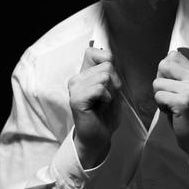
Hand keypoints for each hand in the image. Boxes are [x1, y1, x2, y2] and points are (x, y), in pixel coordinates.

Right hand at [68, 46, 121, 167]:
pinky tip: (99, 109)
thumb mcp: (112, 87)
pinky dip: (106, 100)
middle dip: (114, 84)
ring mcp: (74, 88)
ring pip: (105, 76)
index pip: (94, 51)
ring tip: (102, 104)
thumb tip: (107, 53)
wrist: (99, 136)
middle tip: (105, 99)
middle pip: (107, 65)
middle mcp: (76, 78)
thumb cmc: (106, 113)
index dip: (108, 61)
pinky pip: (100, 89)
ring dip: (111, 93)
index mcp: (83, 73)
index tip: (108, 82)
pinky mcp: (76, 99)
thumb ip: (109, 70)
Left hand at [153, 51, 188, 163]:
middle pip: (163, 64)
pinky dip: (161, 106)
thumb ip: (179, 74)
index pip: (173, 55)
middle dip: (160, 81)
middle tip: (169, 95)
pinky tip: (172, 112)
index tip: (172, 84)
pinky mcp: (182, 102)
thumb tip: (163, 62)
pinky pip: (158, 96)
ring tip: (172, 105)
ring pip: (157, 83)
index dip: (166, 70)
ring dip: (159, 96)